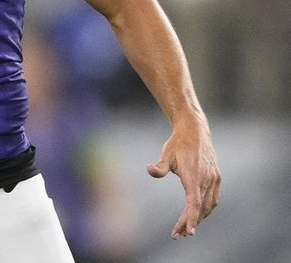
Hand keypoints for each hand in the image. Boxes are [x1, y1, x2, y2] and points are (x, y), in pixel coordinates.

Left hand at [147, 121, 220, 238]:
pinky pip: (213, 199)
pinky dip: (206, 209)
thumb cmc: (178, 144)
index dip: (191, 218)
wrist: (195, 132)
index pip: (193, 202)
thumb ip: (160, 166)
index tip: (189, 232)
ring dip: (199, 218)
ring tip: (186, 229)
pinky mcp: (217, 178)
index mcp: (194, 175)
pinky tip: (198, 215)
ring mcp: (214, 179)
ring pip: (208, 205)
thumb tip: (150, 170)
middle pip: (200, 208)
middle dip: (190, 223)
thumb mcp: (166, 154)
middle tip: (178, 235)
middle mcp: (207, 179)